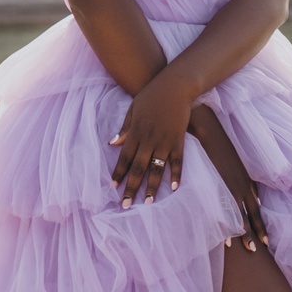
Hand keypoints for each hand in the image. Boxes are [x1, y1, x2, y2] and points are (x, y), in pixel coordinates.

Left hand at [109, 73, 193, 206]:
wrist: (174, 86)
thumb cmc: (151, 95)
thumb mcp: (133, 109)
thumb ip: (124, 128)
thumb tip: (112, 143)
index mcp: (135, 133)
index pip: (125, 158)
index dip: (119, 173)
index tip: (113, 187)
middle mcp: (149, 140)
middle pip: (139, 168)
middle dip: (132, 187)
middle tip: (126, 205)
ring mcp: (165, 141)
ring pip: (157, 169)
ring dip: (152, 186)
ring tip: (148, 202)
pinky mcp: (179, 140)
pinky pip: (177, 161)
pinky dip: (176, 174)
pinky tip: (174, 187)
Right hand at [190, 105, 269, 251]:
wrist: (205, 125)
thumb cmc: (214, 140)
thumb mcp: (227, 158)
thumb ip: (231, 172)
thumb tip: (232, 182)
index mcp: (242, 177)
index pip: (253, 203)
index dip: (258, 219)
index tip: (263, 234)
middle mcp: (240, 182)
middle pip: (252, 211)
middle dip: (257, 230)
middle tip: (261, 247)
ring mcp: (230, 184)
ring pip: (241, 214)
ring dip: (245, 232)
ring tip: (250, 249)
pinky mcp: (219, 184)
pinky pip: (226, 208)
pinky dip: (228, 224)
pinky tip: (228, 239)